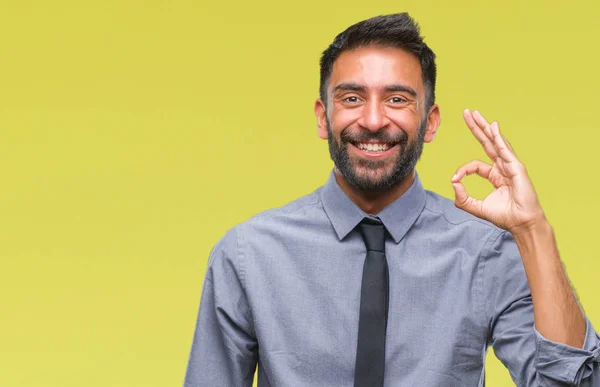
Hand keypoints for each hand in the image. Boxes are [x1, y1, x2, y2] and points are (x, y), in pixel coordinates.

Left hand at [451, 109, 545, 234]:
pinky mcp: (516, 167)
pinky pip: (505, 149)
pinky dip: (498, 137)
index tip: (455, 179)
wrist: (521, 223)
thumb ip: (462, 198)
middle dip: (476, 128)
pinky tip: (492, 126)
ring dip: (485, 127)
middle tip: (467, 113)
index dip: (463, 170)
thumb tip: (452, 183)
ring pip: (495, 142)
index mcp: (495, 175)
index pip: (475, 165)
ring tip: (475, 114)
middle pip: (487, 143)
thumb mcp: (476, 207)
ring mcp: (510, 165)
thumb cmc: (504, 216)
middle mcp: (502, 167)